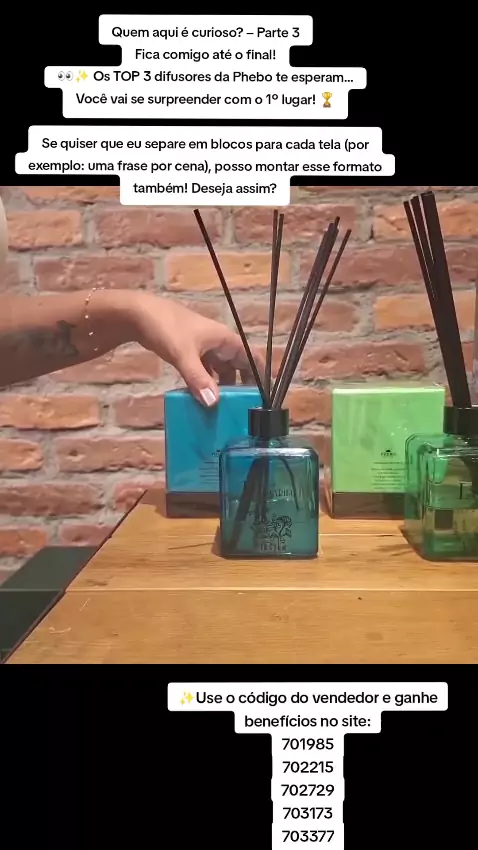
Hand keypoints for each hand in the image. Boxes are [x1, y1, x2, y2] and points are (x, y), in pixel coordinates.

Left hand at [131, 293, 263, 406]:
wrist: (139, 315)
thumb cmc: (167, 328)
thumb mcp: (183, 355)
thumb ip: (198, 379)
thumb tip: (214, 403)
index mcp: (225, 340)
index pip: (252, 358)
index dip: (261, 376)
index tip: (264, 398)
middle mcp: (219, 344)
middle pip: (239, 367)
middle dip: (242, 387)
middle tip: (243, 411)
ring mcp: (205, 348)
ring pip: (222, 371)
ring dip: (223, 387)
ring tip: (224, 409)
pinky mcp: (192, 353)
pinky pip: (206, 371)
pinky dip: (207, 384)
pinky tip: (202, 399)